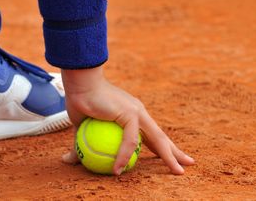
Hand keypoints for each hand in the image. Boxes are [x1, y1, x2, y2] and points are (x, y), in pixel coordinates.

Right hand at [61, 66, 194, 174]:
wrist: (78, 85)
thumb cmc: (79, 102)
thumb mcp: (80, 131)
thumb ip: (79, 146)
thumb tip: (67, 160)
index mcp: (131, 115)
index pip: (150, 135)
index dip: (162, 147)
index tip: (171, 158)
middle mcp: (138, 113)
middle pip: (160, 137)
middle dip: (175, 152)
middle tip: (188, 165)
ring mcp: (137, 112)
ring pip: (157, 138)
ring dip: (169, 156)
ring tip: (178, 171)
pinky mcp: (130, 113)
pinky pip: (130, 140)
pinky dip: (124, 155)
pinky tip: (118, 168)